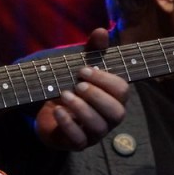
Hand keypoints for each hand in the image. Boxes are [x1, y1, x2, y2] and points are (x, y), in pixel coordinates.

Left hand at [33, 27, 128, 150]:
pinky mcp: (77, 143)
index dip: (105, 80)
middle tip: (77, 85)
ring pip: (98, 128)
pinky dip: (68, 124)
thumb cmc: (73, 86)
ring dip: (81, 109)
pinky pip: (79, 140)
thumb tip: (101, 31)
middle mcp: (108, 117)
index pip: (122, 91)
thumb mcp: (82, 65)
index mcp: (114, 98)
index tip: (83, 70)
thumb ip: (93, 50)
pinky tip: (57, 110)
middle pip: (117, 113)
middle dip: (97, 97)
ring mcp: (94, 133)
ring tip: (64, 95)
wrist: (51, 109)